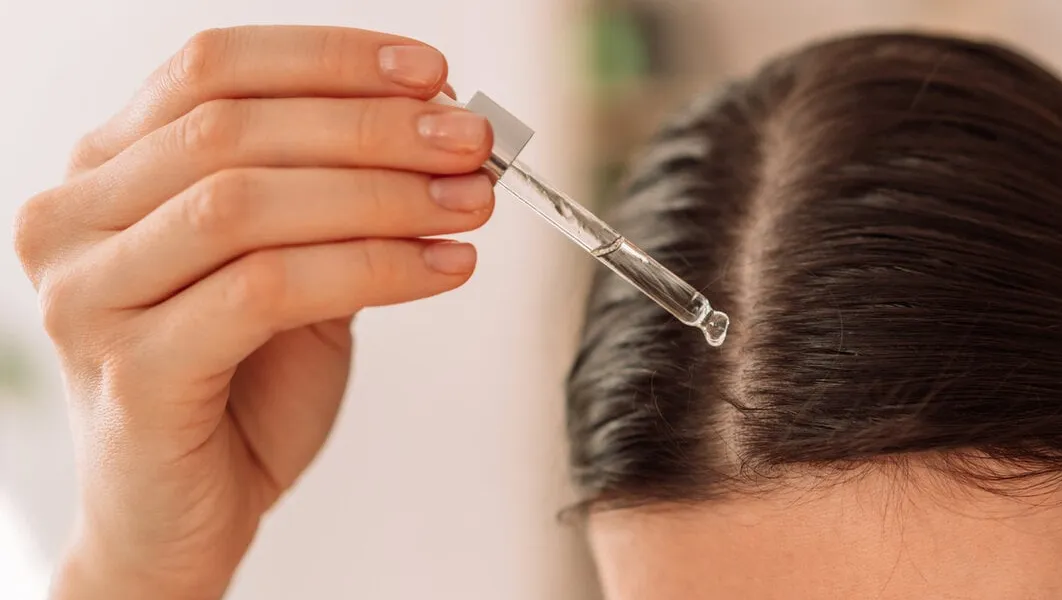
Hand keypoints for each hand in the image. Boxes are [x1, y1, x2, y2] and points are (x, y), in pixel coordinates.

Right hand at [12, 26, 493, 599]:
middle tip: (470, 144)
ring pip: (245, 202)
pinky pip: (266, 289)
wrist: (182, 518)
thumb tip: (435, 131)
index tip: (431, 74)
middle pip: (231, 129)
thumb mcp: (290, 272)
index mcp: (106, 172)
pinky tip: (442, 268)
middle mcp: (74, 221)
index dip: (329, 60)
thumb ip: (334, 201)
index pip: (211, 69)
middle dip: (374, 129)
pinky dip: (372, 268)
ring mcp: (90, 296)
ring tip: (467, 202)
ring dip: (380, 195)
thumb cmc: (237, 390)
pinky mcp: (131, 371)